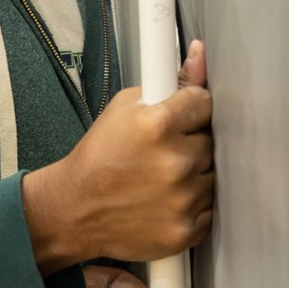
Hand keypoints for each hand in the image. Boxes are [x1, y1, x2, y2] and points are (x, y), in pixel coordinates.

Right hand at [22, 40, 213, 268]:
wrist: (75, 209)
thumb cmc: (98, 156)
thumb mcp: (124, 106)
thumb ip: (169, 82)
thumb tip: (201, 56)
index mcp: (158, 125)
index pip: (205, 101)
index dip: (191, 108)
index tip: (178, 117)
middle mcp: (175, 162)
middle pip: (211, 139)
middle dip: (190, 142)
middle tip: (162, 150)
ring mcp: (183, 200)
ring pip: (213, 175)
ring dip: (194, 173)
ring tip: (161, 175)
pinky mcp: (186, 231)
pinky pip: (209, 208)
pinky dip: (193, 203)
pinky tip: (165, 198)